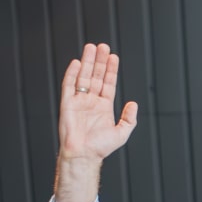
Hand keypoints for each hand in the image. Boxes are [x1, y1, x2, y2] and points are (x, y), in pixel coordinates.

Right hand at [57, 43, 137, 163]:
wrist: (84, 154)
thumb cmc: (101, 147)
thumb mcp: (122, 133)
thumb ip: (129, 119)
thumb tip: (134, 104)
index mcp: (103, 106)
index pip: (108, 83)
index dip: (110, 70)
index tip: (114, 57)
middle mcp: (91, 101)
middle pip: (95, 76)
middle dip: (99, 61)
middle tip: (103, 46)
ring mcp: (79, 101)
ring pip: (83, 76)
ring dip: (87, 62)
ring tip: (91, 47)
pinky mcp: (67, 103)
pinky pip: (69, 85)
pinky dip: (72, 73)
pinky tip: (76, 62)